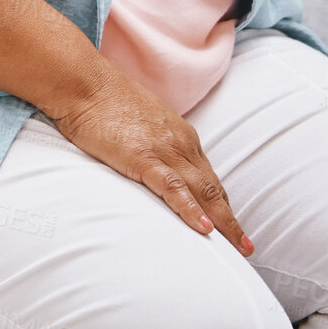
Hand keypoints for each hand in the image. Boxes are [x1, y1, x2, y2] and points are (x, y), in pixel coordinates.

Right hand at [45, 61, 254, 255]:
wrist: (82, 81)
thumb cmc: (101, 98)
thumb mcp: (137, 120)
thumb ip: (150, 140)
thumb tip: (147, 157)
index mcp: (180, 135)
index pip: (206, 176)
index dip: (219, 203)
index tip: (227, 224)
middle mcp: (180, 143)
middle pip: (213, 188)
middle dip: (230, 219)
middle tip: (245, 246)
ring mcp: (164, 150)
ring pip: (203, 191)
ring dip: (223, 222)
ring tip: (237, 247)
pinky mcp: (142, 157)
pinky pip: (173, 188)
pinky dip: (190, 210)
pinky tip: (203, 229)